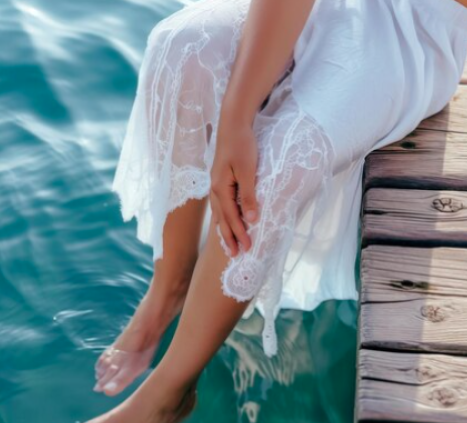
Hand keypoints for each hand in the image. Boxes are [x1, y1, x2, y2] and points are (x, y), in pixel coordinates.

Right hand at [210, 120, 258, 256]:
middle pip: (222, 219)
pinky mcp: (220, 179)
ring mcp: (216, 184)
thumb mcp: (248, 170)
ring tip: (229, 244)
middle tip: (236, 255)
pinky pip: (221, 204)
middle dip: (229, 237)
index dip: (239, 234)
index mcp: (221, 188)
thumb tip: (251, 219)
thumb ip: (249, 195)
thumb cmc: (242, 144)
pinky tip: (225, 221)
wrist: (233, 122)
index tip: (247, 249)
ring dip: (225, 229)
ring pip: (220, 213)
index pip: (231, 217)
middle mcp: (215, 188)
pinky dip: (223, 217)